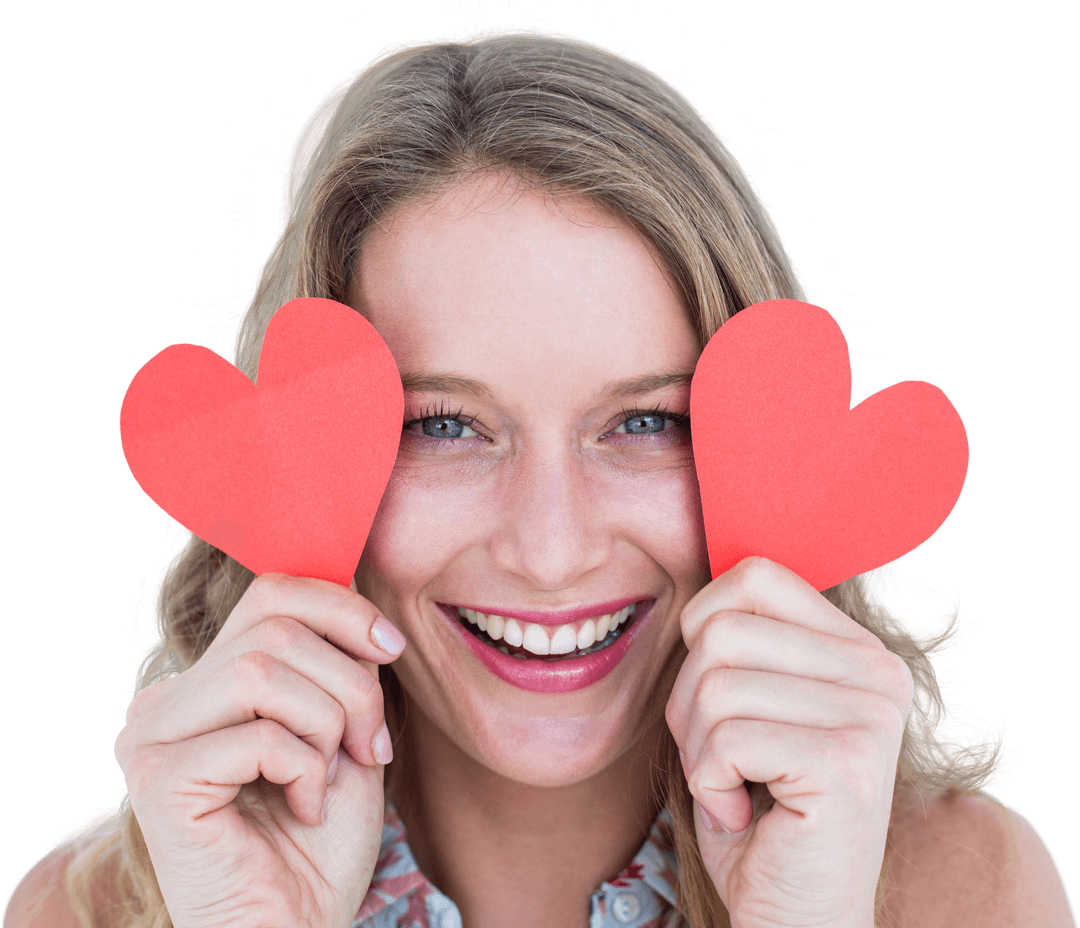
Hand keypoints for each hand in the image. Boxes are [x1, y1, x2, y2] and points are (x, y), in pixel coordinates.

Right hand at [113, 573, 404, 927]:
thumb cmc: (321, 839)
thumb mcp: (343, 727)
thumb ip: (337, 662)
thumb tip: (354, 592)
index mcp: (207, 680)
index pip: (271, 592)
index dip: (342, 608)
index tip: (391, 650)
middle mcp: (167, 700)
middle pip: (276, 625)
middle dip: (349, 683)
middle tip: (370, 744)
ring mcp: (152, 738)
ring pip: (262, 671)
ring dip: (327, 723)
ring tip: (332, 775)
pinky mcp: (157, 782)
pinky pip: (256, 737)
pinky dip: (304, 769)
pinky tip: (304, 808)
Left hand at [665, 557, 913, 927]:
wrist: (794, 914)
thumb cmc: (758, 810)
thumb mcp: (748, 707)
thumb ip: (739, 644)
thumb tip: (695, 594)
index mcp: (857, 649)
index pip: (754, 574)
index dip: (703, 627)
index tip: (717, 695)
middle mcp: (879, 672)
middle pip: (722, 630)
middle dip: (690, 702)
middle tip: (722, 758)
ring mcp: (871, 715)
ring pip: (715, 683)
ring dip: (698, 748)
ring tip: (735, 786)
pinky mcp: (847, 762)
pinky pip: (725, 738)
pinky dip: (709, 783)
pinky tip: (745, 813)